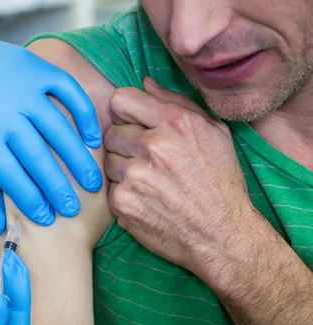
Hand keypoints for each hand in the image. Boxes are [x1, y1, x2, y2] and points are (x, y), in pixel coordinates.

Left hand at [0, 30, 102, 234]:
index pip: (9, 173)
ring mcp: (19, 82)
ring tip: (92, 184)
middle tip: (72, 209)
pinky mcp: (34, 64)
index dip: (29, 199)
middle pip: (36, 154)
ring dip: (77, 158)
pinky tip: (92, 139)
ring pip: (57, 126)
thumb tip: (0, 227)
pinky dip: (83, 114)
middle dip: (56, 186)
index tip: (46, 218)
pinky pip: (67, 89)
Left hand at [103, 77, 260, 282]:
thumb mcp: (213, 133)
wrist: (221, 235)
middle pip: (111, 132)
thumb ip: (176, 103)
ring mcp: (134, 176)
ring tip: (150, 182)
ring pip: (108, 161)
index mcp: (175, 123)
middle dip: (124, 144)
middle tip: (147, 160)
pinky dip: (123, 194)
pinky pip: (109, 188)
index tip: (133, 124)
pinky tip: (146, 200)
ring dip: (122, 170)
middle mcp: (153, 146)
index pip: (120, 99)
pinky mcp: (122, 202)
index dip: (125, 113)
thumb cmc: (220, 182)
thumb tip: (144, 83)